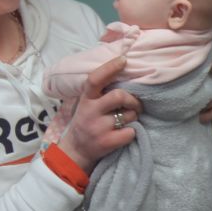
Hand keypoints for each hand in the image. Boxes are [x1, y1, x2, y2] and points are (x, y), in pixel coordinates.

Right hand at [57, 56, 141, 172]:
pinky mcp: (107, 142)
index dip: (110, 68)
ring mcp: (98, 128)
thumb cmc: (87, 121)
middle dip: (132, 99)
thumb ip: (100, 90)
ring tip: (127, 120)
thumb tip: (122, 67)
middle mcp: (90, 112)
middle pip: (118, 96)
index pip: (95, 79)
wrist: (77, 150)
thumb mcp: (87, 103)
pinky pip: (131, 132)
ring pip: (129, 115)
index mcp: (86, 99)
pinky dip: (132, 132)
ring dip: (133, 116)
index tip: (123, 60)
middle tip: (135, 104)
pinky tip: (124, 133)